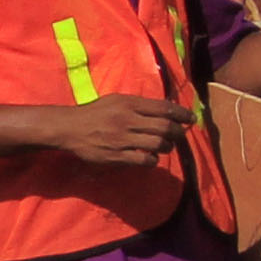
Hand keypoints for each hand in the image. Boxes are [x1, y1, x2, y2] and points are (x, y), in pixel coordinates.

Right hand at [39, 94, 184, 169]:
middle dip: (178, 132)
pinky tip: (151, 157)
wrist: (70, 128)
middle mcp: (128, 120)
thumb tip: (165, 110)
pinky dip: (153, 160)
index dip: (181, 114)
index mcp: (129, 104)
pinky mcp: (117, 156)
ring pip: (157, 144)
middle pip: (164, 127)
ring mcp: (122, 139)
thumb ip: (139, 105)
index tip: (190, 119)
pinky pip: (144, 160)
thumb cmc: (96, 113)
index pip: (163, 108)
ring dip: (167, 146)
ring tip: (166, 146)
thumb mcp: (117, 100)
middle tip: (181, 135)